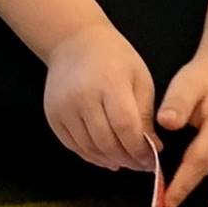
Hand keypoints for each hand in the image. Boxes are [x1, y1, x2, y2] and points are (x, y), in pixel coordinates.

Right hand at [43, 24, 154, 171]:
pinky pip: (73, 146)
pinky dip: (91, 156)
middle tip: (141, 164)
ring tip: (125, 162)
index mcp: (110, 83)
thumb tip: (154, 147)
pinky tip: (106, 157)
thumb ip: (145, 113)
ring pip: (89, 148)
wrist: (74, 41)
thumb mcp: (139, 77)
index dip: (139, 149)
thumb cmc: (114, 57)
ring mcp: (64, 108)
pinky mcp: (53, 116)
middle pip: (106, 142)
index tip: (152, 159)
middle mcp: (83, 97)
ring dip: (110, 161)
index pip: (125, 126)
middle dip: (127, 159)